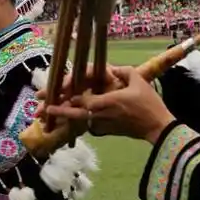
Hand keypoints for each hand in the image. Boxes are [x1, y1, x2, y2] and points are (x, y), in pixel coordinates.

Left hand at [45, 66, 174, 142]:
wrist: (157, 127)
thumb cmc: (149, 103)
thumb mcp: (138, 81)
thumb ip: (123, 71)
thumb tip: (110, 68)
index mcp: (108, 102)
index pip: (82, 101)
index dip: (68, 101)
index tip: (53, 99)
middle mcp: (102, 115)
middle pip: (75, 115)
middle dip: (58, 113)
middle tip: (42, 111)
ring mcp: (103, 125)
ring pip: (79, 121)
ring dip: (65, 119)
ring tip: (49, 117)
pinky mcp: (106, 131)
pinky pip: (88, 125)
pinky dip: (78, 122)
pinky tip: (70, 120)